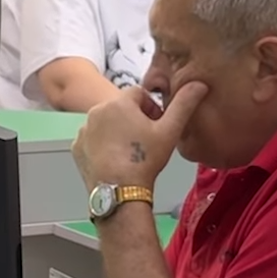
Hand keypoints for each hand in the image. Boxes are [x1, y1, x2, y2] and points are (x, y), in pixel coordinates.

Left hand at [72, 82, 208, 190]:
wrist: (119, 192)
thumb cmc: (144, 161)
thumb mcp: (170, 131)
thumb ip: (184, 105)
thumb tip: (199, 85)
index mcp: (119, 103)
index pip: (139, 93)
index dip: (151, 107)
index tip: (156, 125)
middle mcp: (97, 111)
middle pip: (121, 108)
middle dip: (133, 119)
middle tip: (145, 141)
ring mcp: (84, 130)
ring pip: (105, 123)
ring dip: (117, 131)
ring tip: (130, 153)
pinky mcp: (77, 147)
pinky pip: (92, 139)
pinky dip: (102, 145)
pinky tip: (115, 160)